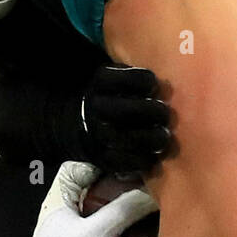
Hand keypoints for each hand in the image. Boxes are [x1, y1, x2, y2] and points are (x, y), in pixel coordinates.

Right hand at [0, 64, 169, 170]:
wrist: (71, 124)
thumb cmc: (105, 96)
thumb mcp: (110, 79)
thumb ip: (131, 76)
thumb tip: (165, 75)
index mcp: (98, 83)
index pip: (123, 78)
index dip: (143, 80)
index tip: (154, 83)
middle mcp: (94, 108)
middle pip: (126, 111)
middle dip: (151, 112)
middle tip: (164, 113)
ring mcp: (95, 134)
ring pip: (126, 139)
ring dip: (151, 138)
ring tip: (163, 136)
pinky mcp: (100, 157)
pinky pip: (123, 162)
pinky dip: (142, 160)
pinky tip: (153, 155)